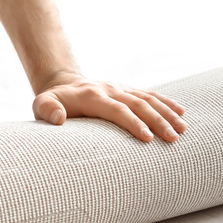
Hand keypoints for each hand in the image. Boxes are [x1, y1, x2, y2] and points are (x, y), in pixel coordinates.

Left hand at [32, 74, 186, 142]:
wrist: (61, 84)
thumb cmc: (52, 102)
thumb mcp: (40, 105)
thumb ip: (47, 110)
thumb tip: (58, 119)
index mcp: (92, 96)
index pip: (116, 109)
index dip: (132, 123)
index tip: (147, 139)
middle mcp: (110, 89)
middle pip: (138, 104)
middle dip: (157, 121)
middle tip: (173, 139)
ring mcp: (120, 88)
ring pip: (148, 98)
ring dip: (166, 113)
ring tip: (182, 130)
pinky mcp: (127, 90)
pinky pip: (150, 94)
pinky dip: (166, 103)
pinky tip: (181, 113)